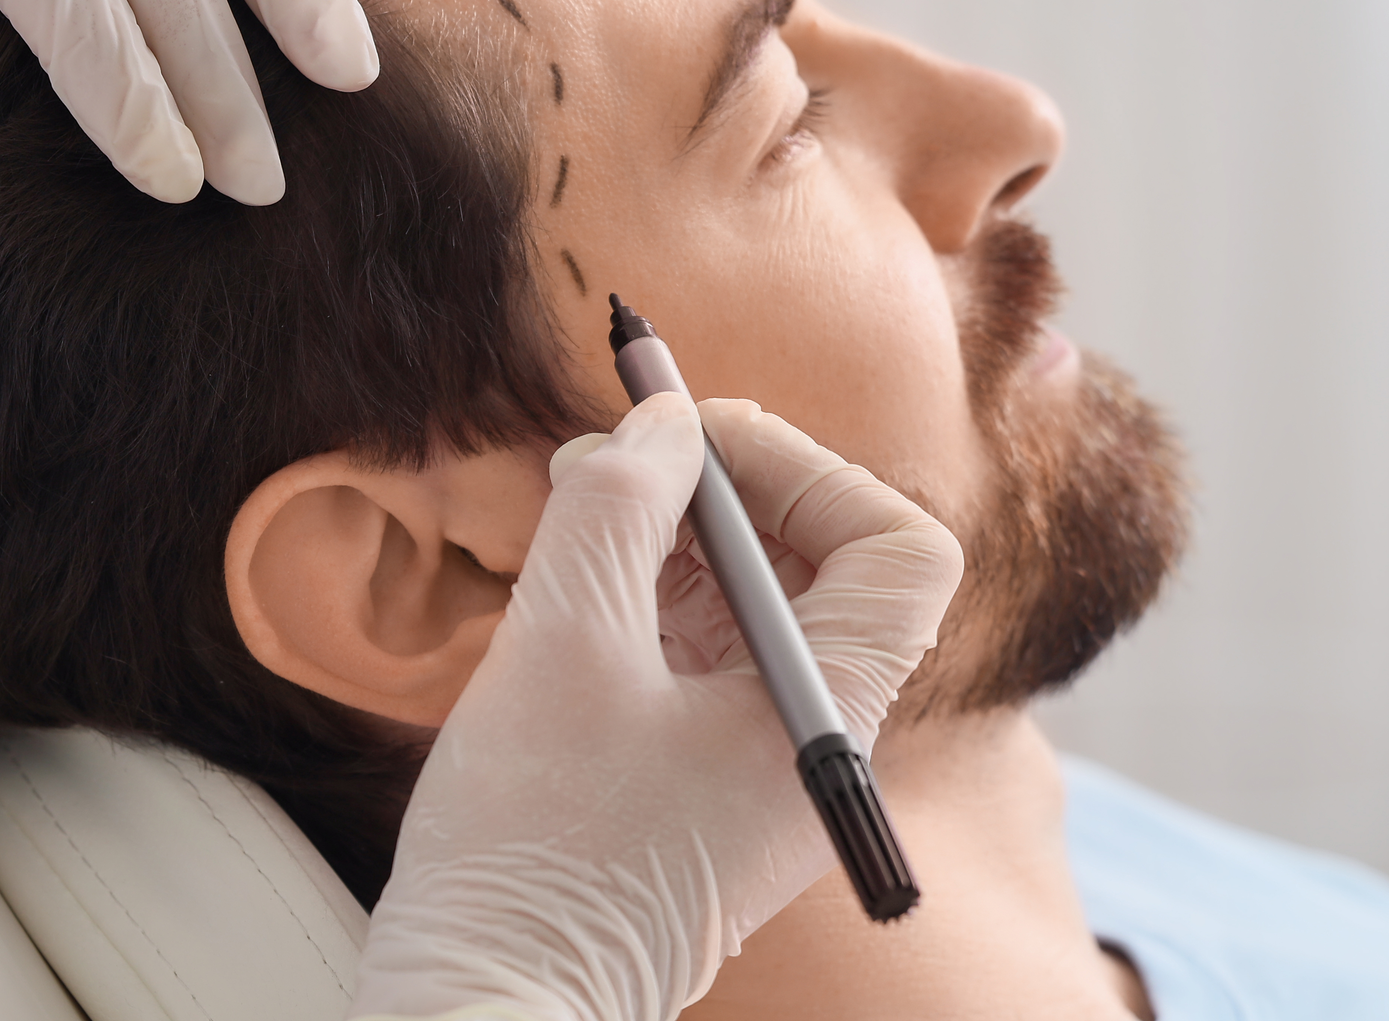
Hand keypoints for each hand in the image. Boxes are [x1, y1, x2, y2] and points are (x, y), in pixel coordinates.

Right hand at [353, 395, 961, 1020]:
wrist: (490, 1006)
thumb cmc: (533, 846)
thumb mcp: (563, 642)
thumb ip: (617, 507)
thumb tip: (662, 425)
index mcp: (827, 716)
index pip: (897, 550)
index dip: (807, 470)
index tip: (695, 445)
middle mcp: (815, 742)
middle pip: (825, 567)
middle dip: (729, 488)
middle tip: (622, 452)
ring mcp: (760, 769)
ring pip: (756, 608)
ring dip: (679, 537)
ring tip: (578, 501)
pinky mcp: (701, 786)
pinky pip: (705, 660)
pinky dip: (651, 599)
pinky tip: (574, 578)